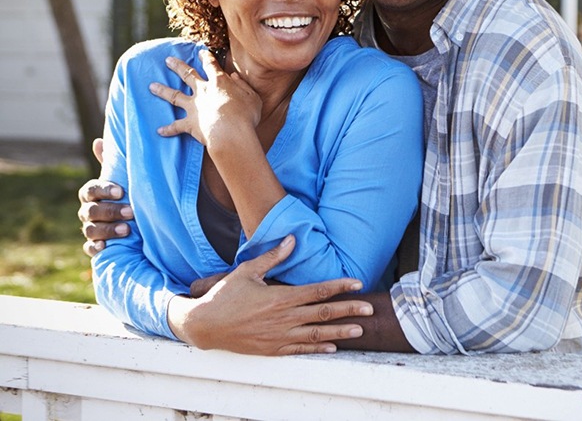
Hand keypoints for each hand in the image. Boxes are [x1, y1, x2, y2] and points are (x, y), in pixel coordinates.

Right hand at [78, 138, 133, 256]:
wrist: (131, 220)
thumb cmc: (124, 193)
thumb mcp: (121, 177)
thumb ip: (112, 162)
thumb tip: (98, 141)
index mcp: (91, 193)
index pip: (91, 189)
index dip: (104, 190)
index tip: (120, 191)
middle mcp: (87, 210)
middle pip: (92, 211)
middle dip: (111, 211)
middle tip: (131, 212)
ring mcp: (89, 228)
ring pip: (91, 230)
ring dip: (108, 230)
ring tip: (127, 229)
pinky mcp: (94, 245)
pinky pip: (89, 248)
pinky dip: (96, 247)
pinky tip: (105, 246)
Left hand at [150, 51, 261, 148]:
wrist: (231, 132)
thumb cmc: (246, 115)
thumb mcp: (252, 97)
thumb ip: (243, 86)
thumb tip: (235, 77)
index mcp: (220, 82)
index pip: (211, 65)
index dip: (206, 57)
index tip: (201, 52)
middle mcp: (203, 91)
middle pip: (187, 74)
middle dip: (177, 66)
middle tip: (167, 60)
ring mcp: (194, 107)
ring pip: (174, 95)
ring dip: (162, 90)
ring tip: (151, 86)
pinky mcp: (190, 124)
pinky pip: (176, 126)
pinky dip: (168, 129)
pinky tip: (159, 131)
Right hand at [169, 235, 373, 354]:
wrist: (205, 325)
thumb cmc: (226, 295)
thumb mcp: (248, 270)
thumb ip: (273, 256)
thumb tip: (292, 239)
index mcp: (280, 297)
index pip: (317, 291)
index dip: (339, 287)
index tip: (357, 284)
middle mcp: (284, 319)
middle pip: (323, 314)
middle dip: (348, 311)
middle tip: (369, 310)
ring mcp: (279, 336)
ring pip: (316, 335)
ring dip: (339, 332)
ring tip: (359, 330)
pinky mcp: (272, 349)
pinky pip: (300, 350)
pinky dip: (318, 349)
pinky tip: (333, 348)